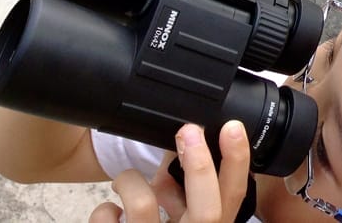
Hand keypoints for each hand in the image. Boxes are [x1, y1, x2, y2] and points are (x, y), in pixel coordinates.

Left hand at [88, 121, 249, 222]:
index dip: (237, 162)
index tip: (231, 128)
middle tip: (189, 131)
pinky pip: (108, 220)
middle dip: (200, 166)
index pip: (233, 198)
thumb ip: (188, 191)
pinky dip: (104, 211)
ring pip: (144, 206)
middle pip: (207, 212)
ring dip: (131, 180)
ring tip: (125, 180)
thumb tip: (187, 141)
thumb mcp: (184, 218)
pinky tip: (110, 214)